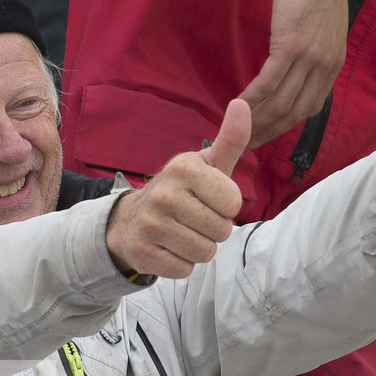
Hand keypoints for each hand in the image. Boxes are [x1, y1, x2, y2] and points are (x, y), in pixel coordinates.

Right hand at [105, 99, 246, 278]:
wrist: (132, 219)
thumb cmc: (182, 190)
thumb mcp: (207, 164)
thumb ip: (230, 140)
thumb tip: (243, 104)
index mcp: (184, 168)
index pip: (233, 203)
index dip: (226, 206)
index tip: (208, 199)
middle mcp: (164, 194)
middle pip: (221, 231)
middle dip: (214, 230)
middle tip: (194, 218)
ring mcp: (150, 224)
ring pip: (204, 253)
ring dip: (200, 248)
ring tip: (183, 233)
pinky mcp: (142, 252)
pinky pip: (184, 270)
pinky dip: (181, 264)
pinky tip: (168, 248)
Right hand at [234, 0, 348, 147]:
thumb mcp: (324, 31)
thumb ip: (314, 55)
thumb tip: (296, 70)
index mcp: (332, 66)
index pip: (310, 107)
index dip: (287, 125)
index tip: (268, 133)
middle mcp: (323, 68)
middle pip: (295, 112)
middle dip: (270, 131)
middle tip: (249, 143)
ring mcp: (308, 59)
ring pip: (281, 102)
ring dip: (258, 120)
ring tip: (239, 130)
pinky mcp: (290, 47)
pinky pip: (268, 82)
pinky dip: (252, 98)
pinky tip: (238, 105)